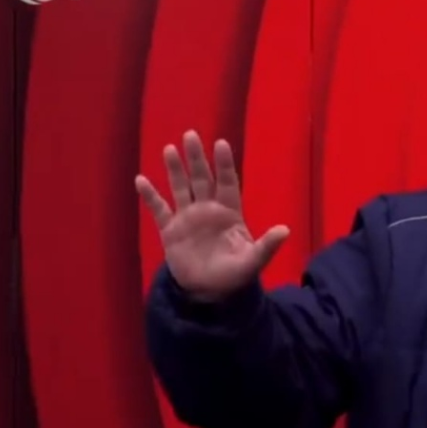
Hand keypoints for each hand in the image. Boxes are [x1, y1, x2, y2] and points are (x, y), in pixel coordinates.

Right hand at [135, 130, 288, 300]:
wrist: (210, 292)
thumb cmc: (235, 274)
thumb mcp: (253, 261)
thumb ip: (267, 245)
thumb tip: (285, 230)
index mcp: (230, 213)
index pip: (226, 183)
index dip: (224, 164)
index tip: (221, 143)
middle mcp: (208, 210)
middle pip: (202, 179)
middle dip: (196, 159)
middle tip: (190, 134)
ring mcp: (188, 218)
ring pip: (181, 188)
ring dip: (175, 170)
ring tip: (169, 149)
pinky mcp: (170, 231)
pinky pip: (159, 209)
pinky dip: (150, 196)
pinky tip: (140, 179)